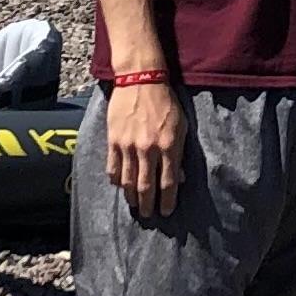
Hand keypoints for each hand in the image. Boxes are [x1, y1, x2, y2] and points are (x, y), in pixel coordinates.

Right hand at [106, 76, 187, 222]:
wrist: (141, 80)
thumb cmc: (165, 102)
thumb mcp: (181, 127)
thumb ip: (179, 153)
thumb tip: (180, 177)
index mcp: (168, 146)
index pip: (168, 183)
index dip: (167, 201)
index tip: (166, 212)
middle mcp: (148, 149)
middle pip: (146, 186)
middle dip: (148, 205)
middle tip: (149, 215)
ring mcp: (129, 145)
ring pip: (128, 181)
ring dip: (131, 197)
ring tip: (134, 205)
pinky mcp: (113, 140)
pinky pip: (113, 167)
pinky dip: (116, 180)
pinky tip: (119, 185)